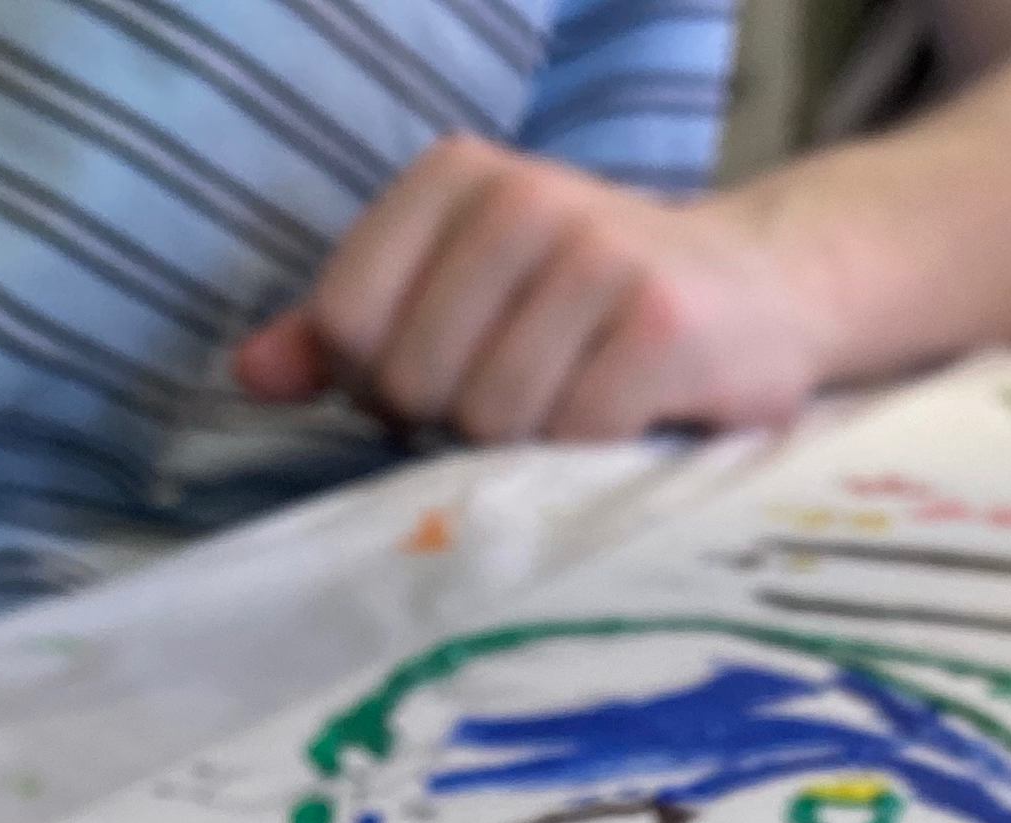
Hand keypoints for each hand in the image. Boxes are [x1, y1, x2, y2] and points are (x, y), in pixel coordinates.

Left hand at [231, 136, 831, 445]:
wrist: (762, 292)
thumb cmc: (592, 306)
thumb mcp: (463, 291)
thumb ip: (348, 331)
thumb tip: (248, 377)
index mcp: (456, 176)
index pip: (345, 321)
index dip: (379, 384)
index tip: (438, 382)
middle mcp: (524, 198)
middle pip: (415, 379)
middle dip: (457, 420)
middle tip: (522, 400)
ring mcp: (599, 256)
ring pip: (492, 418)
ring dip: (530, 446)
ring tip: (575, 409)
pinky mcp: (664, 325)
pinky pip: (574, 437)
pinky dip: (593, 457)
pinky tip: (628, 423)